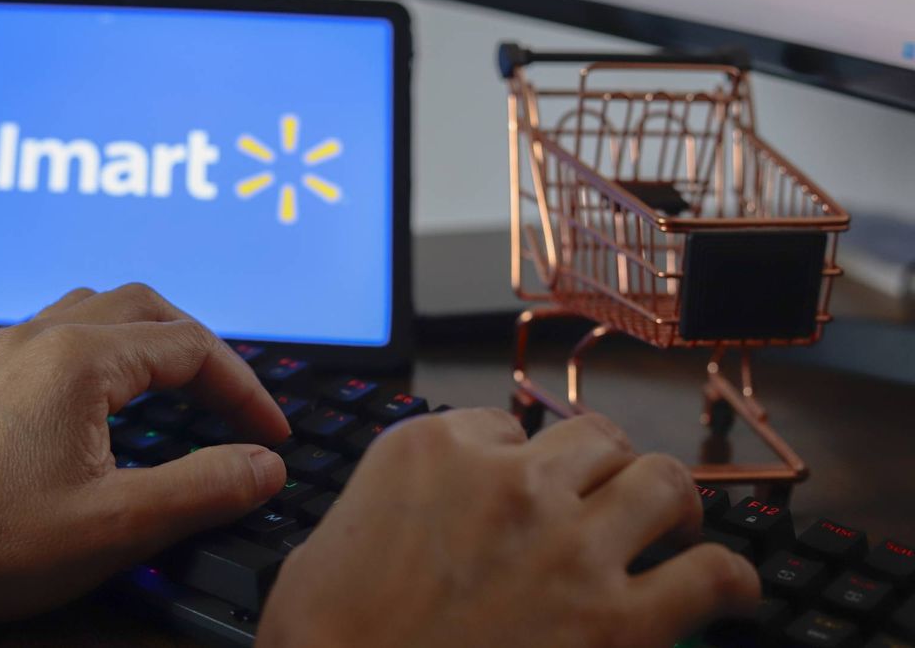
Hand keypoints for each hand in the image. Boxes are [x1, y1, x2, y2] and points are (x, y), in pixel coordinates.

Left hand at [0, 284, 290, 625]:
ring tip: (183, 386)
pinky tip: (113, 392)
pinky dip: (110, 345)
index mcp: (78, 360)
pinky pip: (63, 328)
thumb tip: (264, 465)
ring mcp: (8, 349)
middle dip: (203, 351)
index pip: (189, 347)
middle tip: (232, 404)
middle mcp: (42, 336)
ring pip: (102, 308)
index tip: (270, 436)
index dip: (242, 388)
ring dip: (154, 337)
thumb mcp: (116, 524)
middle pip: (148, 308)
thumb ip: (202, 487)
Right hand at [258, 410, 759, 647]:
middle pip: (592, 437)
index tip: (521, 489)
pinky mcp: (615, 621)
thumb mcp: (329, 544)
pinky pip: (707, 574)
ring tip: (672, 519)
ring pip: (659, 481)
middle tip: (605, 492)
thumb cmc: (324, 640)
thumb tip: (427, 516)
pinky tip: (728, 588)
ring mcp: (567, 545)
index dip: (519, 459)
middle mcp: (507, 481)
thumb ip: (390, 505)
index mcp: (430, 451)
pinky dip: (727, 577)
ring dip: (667, 499)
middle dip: (602, 464)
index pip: (504, 426)